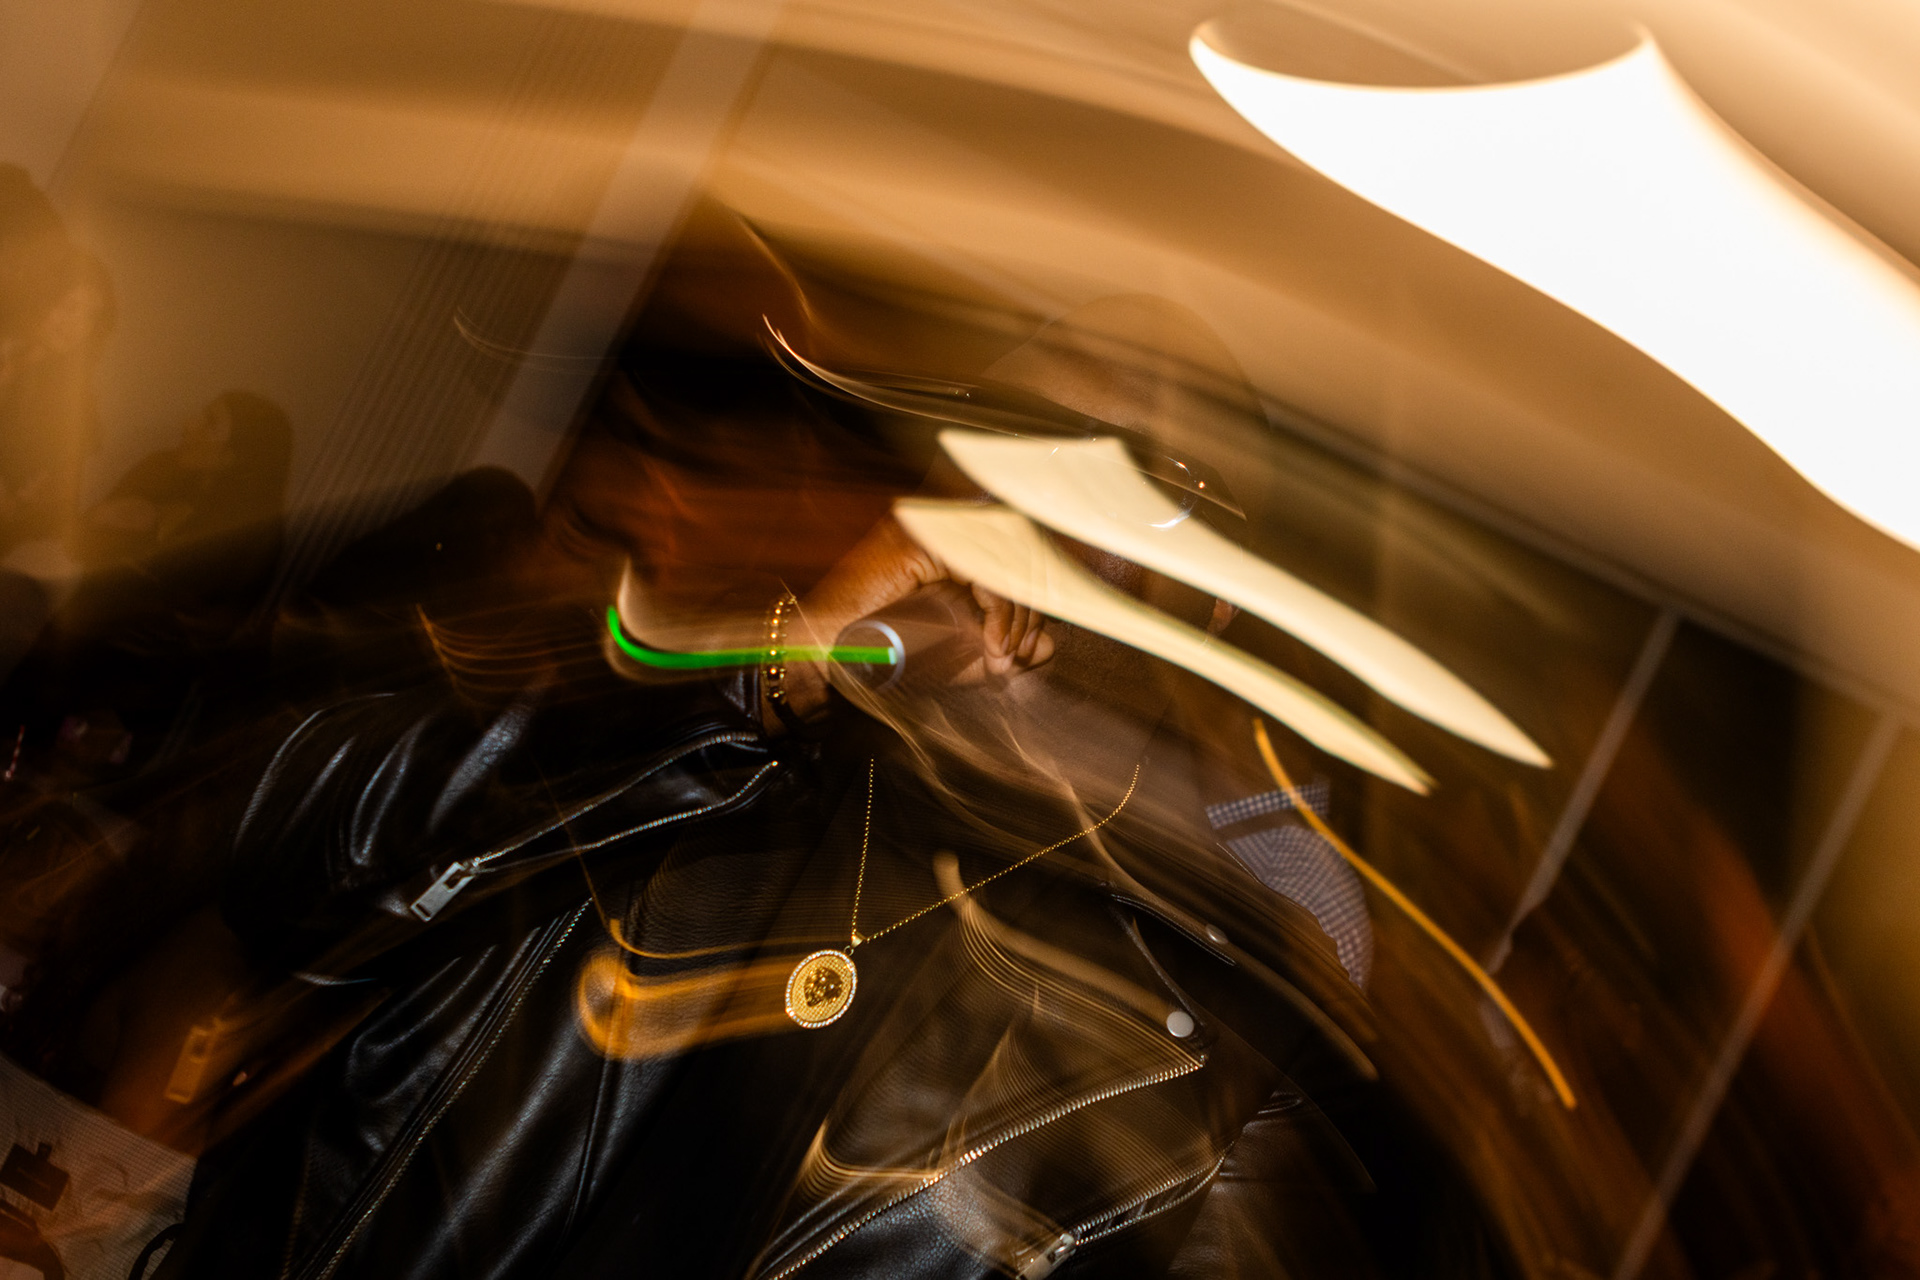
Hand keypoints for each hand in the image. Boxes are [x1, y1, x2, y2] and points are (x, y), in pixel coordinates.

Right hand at [776, 514, 1054, 724]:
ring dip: (1018, 615)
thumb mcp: (959, 654)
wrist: (830, 658)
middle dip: (1033, 610)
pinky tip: (992, 643)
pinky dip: (1000, 612)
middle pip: (1019, 551)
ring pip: (1008, 558)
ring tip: (1003, 654)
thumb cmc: (884, 655)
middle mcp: (946, 526)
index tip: (1030, 647)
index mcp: (956, 546)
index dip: (1035, 601)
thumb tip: (1050, 645)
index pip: (1017, 554)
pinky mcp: (921, 537)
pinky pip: (987, 568)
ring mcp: (931, 526)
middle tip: (1023, 652)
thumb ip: (1002, 646)